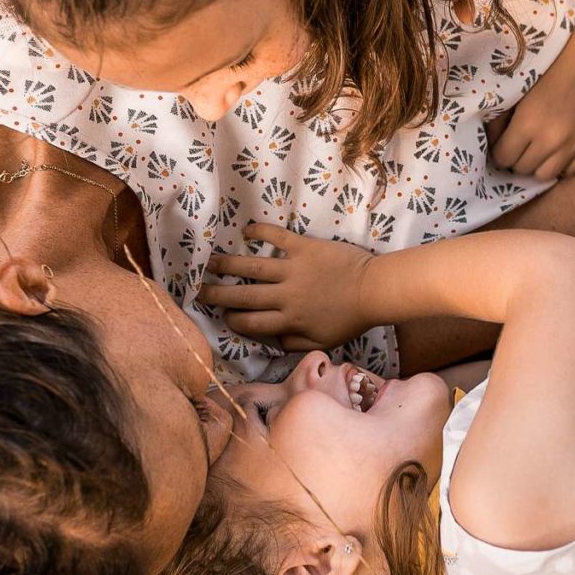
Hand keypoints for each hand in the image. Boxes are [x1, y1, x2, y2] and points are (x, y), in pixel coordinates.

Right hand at [199, 222, 377, 351]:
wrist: (374, 291)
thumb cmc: (349, 320)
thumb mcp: (321, 342)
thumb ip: (294, 344)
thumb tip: (271, 342)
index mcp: (289, 320)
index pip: (252, 323)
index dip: (233, 320)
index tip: (223, 316)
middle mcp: (285, 295)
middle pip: (244, 296)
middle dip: (218, 294)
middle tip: (200, 290)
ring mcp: (293, 269)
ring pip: (252, 267)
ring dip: (228, 264)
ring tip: (210, 262)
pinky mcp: (304, 247)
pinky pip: (277, 237)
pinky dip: (260, 232)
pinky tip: (247, 230)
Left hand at [492, 54, 574, 181]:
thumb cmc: (551, 70)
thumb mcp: (519, 92)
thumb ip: (502, 119)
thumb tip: (493, 140)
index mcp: (527, 124)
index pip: (503, 158)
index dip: (500, 152)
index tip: (504, 145)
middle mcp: (550, 140)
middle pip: (522, 169)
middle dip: (517, 159)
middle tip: (521, 147)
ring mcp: (574, 146)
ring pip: (545, 176)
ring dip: (538, 165)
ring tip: (539, 152)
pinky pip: (571, 172)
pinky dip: (562, 166)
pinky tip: (559, 152)